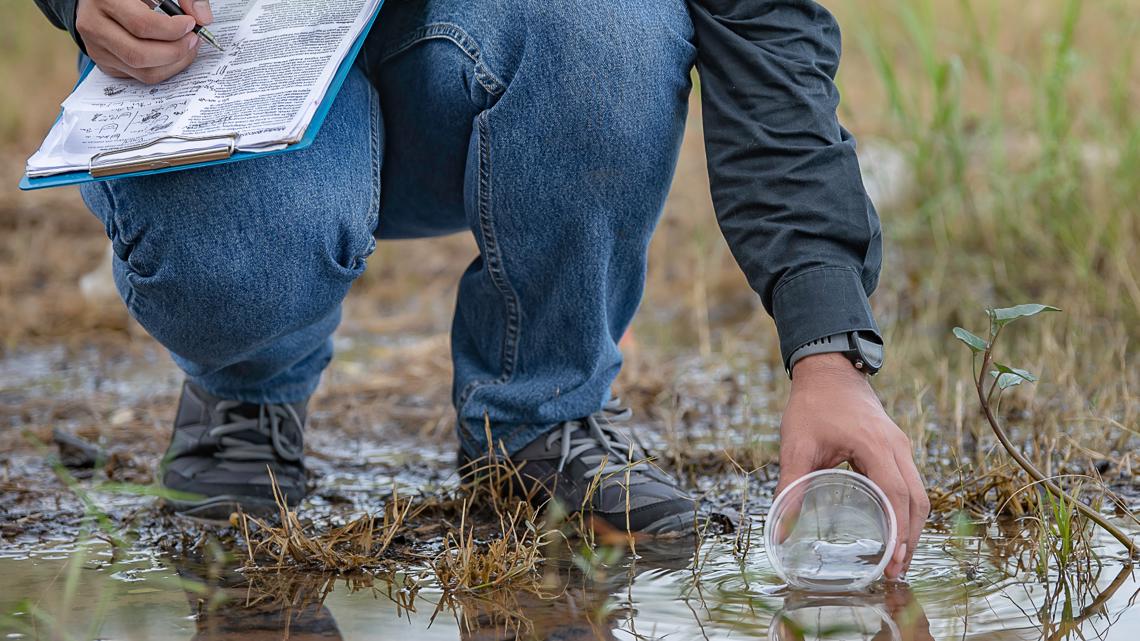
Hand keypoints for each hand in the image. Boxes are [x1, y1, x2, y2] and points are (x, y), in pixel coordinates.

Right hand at [76, 0, 212, 83]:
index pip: (142, 25)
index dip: (173, 30)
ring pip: (142, 71)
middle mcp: (94, 25)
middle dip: (176, 52)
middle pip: (139, 54)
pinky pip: (140, 77)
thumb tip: (203, 18)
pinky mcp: (105, 63)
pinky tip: (172, 54)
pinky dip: (164, 69)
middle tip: (192, 40)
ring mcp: (97, 48)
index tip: (190, 24)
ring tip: (186, 47)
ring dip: (173, 64)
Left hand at [775, 353, 928, 578]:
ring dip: (912, 527)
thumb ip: (790, 488)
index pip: (896, 496)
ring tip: (898, 559)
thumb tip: (779, 531)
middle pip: (917, 500)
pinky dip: (907, 509)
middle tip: (895, 571)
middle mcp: (897, 447)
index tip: (892, 561)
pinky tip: (894, 529)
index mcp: (876, 445)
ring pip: (919, 493)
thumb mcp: (796, 446)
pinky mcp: (896, 447)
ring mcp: (900, 446)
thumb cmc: (811, 405)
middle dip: (910, 538)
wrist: (828, 369)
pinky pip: (911, 483)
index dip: (898, 532)